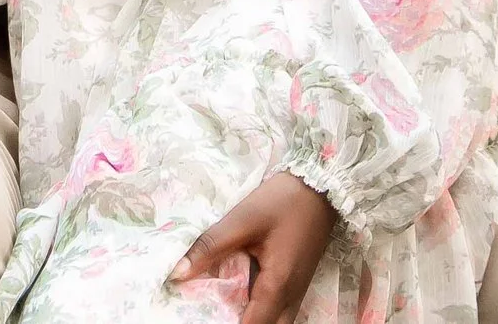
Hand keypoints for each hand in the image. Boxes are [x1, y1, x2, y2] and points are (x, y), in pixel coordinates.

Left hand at [169, 172, 334, 323]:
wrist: (320, 188)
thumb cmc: (282, 202)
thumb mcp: (242, 220)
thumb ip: (210, 247)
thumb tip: (177, 273)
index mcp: (277, 286)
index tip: (201, 318)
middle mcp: (291, 297)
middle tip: (209, 312)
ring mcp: (297, 292)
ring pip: (276, 323)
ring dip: (252, 319)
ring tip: (220, 307)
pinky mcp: (296, 283)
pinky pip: (279, 311)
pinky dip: (261, 312)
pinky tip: (238, 298)